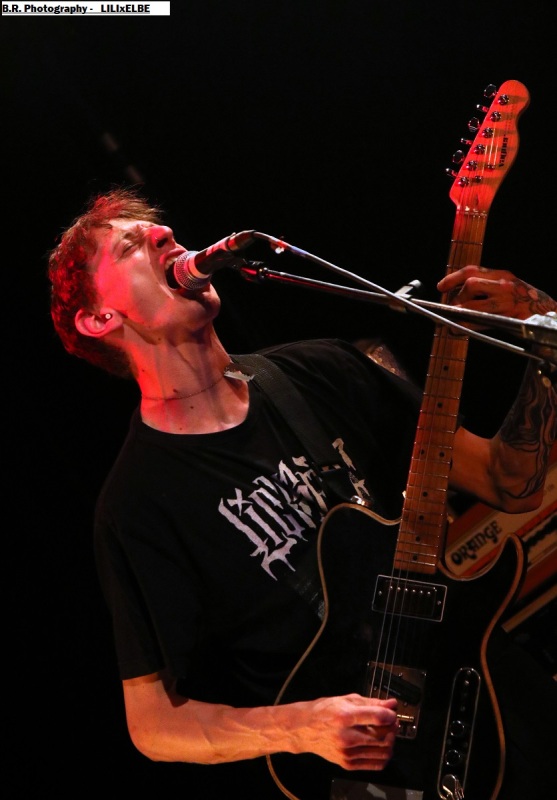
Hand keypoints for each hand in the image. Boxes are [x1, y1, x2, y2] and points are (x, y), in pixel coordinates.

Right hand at [292, 693, 397, 770]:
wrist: (304, 729)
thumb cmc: (323, 712)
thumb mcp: (346, 700)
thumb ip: (371, 703)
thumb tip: (391, 704)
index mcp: (345, 716)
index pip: (378, 718)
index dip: (391, 715)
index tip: (392, 712)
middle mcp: (346, 737)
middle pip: (382, 736)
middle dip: (392, 728)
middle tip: (391, 722)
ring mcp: (347, 753)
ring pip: (383, 752)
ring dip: (390, 742)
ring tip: (386, 733)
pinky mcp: (347, 764)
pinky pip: (376, 764)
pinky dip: (384, 755)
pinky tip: (380, 746)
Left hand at [437, 266, 555, 320]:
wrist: (548, 312)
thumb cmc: (523, 301)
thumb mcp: (506, 287)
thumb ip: (486, 287)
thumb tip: (457, 296)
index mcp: (502, 274)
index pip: (472, 270)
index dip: (452, 278)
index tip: (440, 286)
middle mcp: (504, 284)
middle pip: (471, 285)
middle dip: (456, 298)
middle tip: (451, 308)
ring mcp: (507, 302)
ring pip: (474, 306)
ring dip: (458, 315)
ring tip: (450, 321)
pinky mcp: (508, 318)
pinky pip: (481, 322)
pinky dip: (467, 327)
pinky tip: (458, 330)